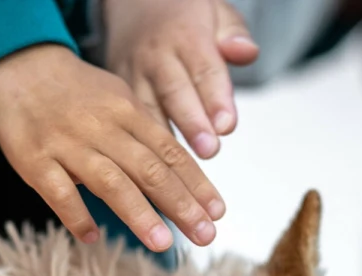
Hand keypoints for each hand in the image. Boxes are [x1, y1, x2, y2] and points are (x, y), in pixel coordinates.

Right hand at [0, 43, 224, 250]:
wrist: (20, 66)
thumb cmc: (77, 94)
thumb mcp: (120, 100)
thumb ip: (147, 136)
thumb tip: (183, 176)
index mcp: (128, 112)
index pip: (170, 153)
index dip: (196, 184)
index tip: (217, 211)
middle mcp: (102, 128)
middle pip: (149, 169)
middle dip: (180, 204)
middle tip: (205, 234)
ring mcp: (68, 144)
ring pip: (110, 181)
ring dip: (139, 214)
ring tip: (162, 244)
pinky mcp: (35, 160)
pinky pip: (59, 192)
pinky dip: (76, 216)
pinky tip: (93, 237)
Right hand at [104, 0, 258, 157]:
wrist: (133, 5)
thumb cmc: (182, 16)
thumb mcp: (213, 11)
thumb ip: (232, 33)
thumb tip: (245, 51)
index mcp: (185, 35)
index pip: (205, 68)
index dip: (216, 97)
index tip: (227, 125)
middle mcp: (156, 55)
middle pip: (175, 92)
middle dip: (192, 123)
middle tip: (209, 150)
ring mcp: (132, 73)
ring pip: (147, 111)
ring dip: (163, 144)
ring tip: (179, 172)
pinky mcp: (115, 92)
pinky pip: (125, 121)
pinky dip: (136, 147)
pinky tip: (149, 173)